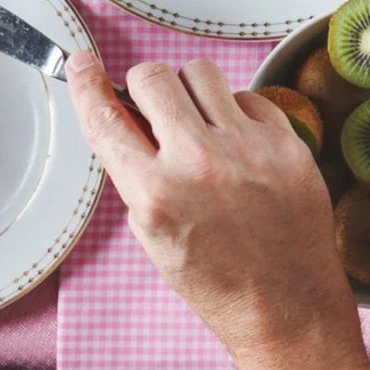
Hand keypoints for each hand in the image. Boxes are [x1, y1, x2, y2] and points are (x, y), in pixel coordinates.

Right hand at [68, 52, 355, 356]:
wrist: (286, 306)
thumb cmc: (216, 281)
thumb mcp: (153, 237)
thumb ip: (137, 176)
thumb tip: (129, 119)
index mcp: (154, 195)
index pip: (105, 119)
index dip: (86, 84)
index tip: (82, 64)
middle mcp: (198, 163)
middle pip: (153, 77)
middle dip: (146, 87)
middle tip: (154, 108)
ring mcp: (247, 148)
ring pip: (201, 72)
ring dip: (190, 90)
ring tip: (199, 122)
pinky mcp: (287, 144)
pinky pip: (249, 96)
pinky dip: (236, 112)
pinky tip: (239, 143)